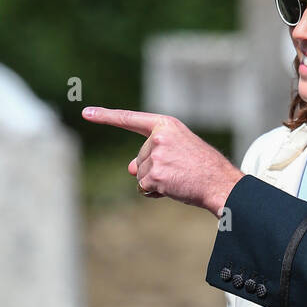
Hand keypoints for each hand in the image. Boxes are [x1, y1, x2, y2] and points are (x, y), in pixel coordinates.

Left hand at [80, 107, 241, 215]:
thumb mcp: (178, 151)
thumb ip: (153, 153)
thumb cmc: (203, 168)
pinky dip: (155, 193)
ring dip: (156, 182)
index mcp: (166, 125)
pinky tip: (174, 188)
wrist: (221, 183)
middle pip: (139, 158)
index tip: (86, 113)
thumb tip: (129, 168)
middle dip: (153, 170)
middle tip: (180, 171)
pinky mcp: (155, 174)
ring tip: (180, 179)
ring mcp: (156, 155)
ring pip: (140, 175)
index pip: (130, 119)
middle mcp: (158, 137)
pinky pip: (144, 187)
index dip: (106, 116)